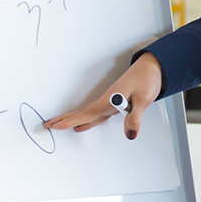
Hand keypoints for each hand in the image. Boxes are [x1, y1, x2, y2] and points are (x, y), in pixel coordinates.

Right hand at [44, 52, 162, 138]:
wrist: (152, 67)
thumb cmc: (147, 78)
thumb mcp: (144, 99)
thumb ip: (135, 118)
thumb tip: (130, 134)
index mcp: (110, 99)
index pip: (88, 113)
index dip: (72, 120)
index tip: (56, 125)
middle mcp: (107, 100)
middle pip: (82, 112)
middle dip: (65, 119)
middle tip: (48, 125)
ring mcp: (109, 101)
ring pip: (87, 113)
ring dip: (73, 119)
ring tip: (58, 125)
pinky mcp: (114, 102)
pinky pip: (96, 113)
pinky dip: (87, 120)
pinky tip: (83, 125)